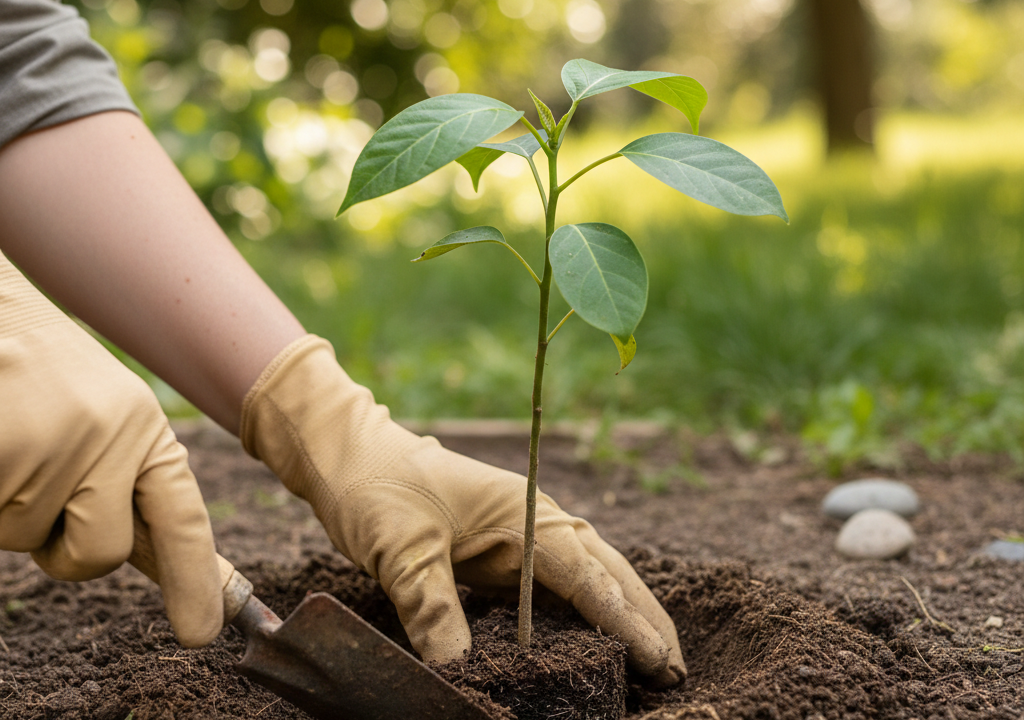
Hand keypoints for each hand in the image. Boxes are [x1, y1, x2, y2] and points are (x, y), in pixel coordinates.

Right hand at [0, 252, 222, 646]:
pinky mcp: (11, 448)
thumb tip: (145, 552)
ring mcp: (62, 444)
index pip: (182, 517)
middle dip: (63, 547)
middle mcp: (117, 439)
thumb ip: (125, 482)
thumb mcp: (105, 418)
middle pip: (100, 555)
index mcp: (146, 433)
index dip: (196, 580)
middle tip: (40, 488)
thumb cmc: (41, 376)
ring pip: (27, 540)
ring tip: (12, 443)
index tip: (202, 634)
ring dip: (9, 508)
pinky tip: (0, 441)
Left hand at [240, 335, 685, 684]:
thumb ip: (432, 607)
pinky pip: (559, 589)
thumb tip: (459, 673)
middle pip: (607, 572)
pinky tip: (600, 642)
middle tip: (676, 670)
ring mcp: (525, 537)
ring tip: (657, 661)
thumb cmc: (379, 489)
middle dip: (645, 618)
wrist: (352, 456)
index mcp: (523, 512)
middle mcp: (536, 522)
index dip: (623, 618)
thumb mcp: (400, 549)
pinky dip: (588, 614)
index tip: (657, 659)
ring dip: (625, 615)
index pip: (584, 572)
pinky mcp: (506, 554)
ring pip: (591, 579)